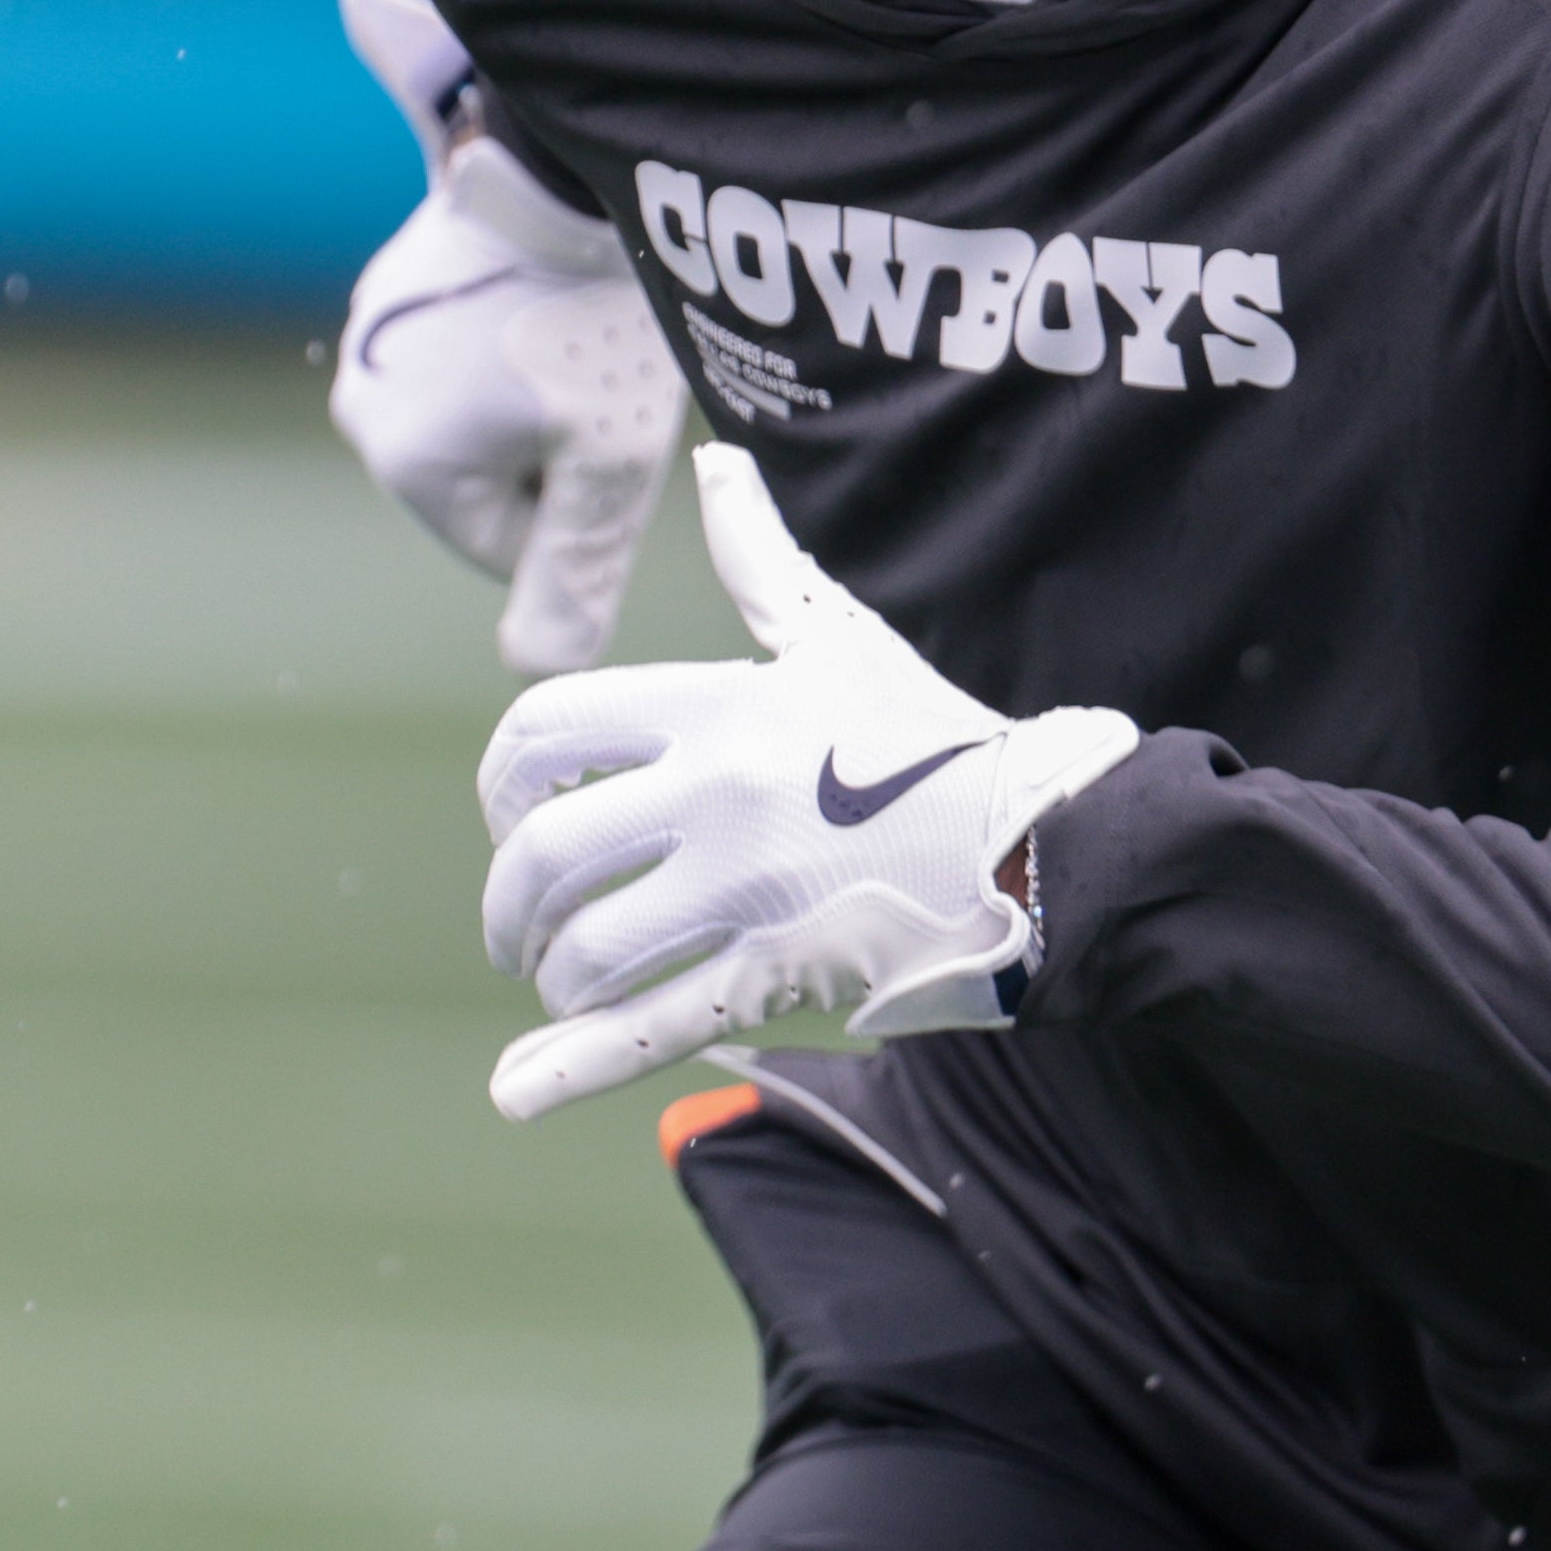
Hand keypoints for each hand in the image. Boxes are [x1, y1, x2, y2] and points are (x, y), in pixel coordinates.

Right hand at [328, 0, 687, 674]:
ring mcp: (370, 338)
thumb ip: (569, 584)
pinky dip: (509, 335)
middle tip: (595, 378)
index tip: (600, 432)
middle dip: (546, 451)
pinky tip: (545, 293)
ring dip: (530, 393)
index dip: (574, 507)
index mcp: (403, 464)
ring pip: (477, 416)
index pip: (506, 549)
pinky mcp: (394, 283)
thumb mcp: (607, 474)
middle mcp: (362, 405)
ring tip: (575, 331)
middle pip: (485, 483)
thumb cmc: (598, 326)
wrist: (570, 171)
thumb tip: (533, 676)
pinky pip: (465, 349)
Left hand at [475, 446, 1136, 1121]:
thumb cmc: (936, 736)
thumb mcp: (837, 635)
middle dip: (509, 900)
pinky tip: (513, 1089)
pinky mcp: (781, 976)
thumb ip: (759, 558)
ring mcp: (747, 891)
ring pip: (587, 946)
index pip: (546, 730)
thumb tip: (714, 460)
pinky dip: (568, 1066)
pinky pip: (650, 1028)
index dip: (501, 779)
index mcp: (715, 709)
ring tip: (559, 981)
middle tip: (516, 926)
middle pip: (547, 850)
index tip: (507, 813)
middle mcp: (716, 794)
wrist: (1049, 838)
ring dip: (549, 973)